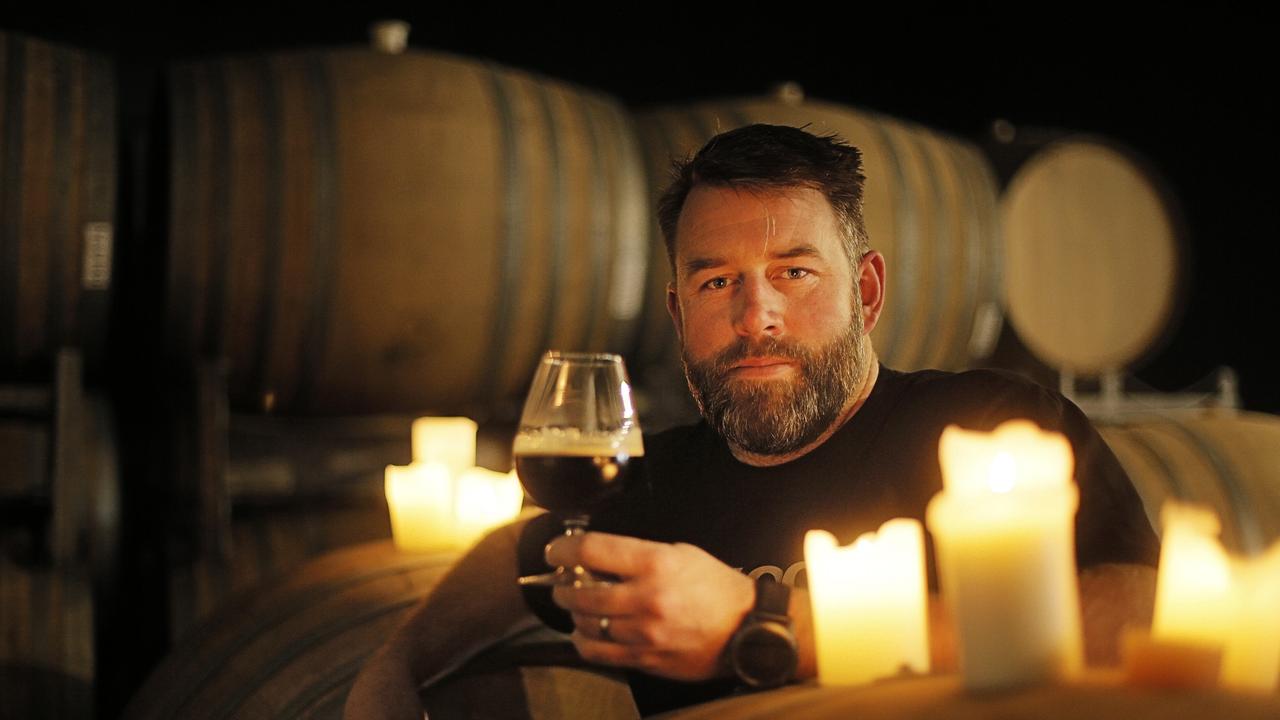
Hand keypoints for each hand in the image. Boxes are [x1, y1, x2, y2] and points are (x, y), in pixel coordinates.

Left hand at [546, 531, 754, 680]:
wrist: (746, 627)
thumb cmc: (715, 587)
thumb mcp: (680, 553)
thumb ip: (638, 554)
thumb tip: (596, 556)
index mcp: (656, 563)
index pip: (591, 550)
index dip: (562, 549)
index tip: (554, 551)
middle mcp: (647, 598)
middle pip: (580, 591)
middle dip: (563, 585)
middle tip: (563, 580)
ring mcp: (645, 633)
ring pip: (586, 624)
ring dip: (574, 613)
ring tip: (577, 605)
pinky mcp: (646, 658)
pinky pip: (599, 653)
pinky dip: (584, 642)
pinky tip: (585, 633)